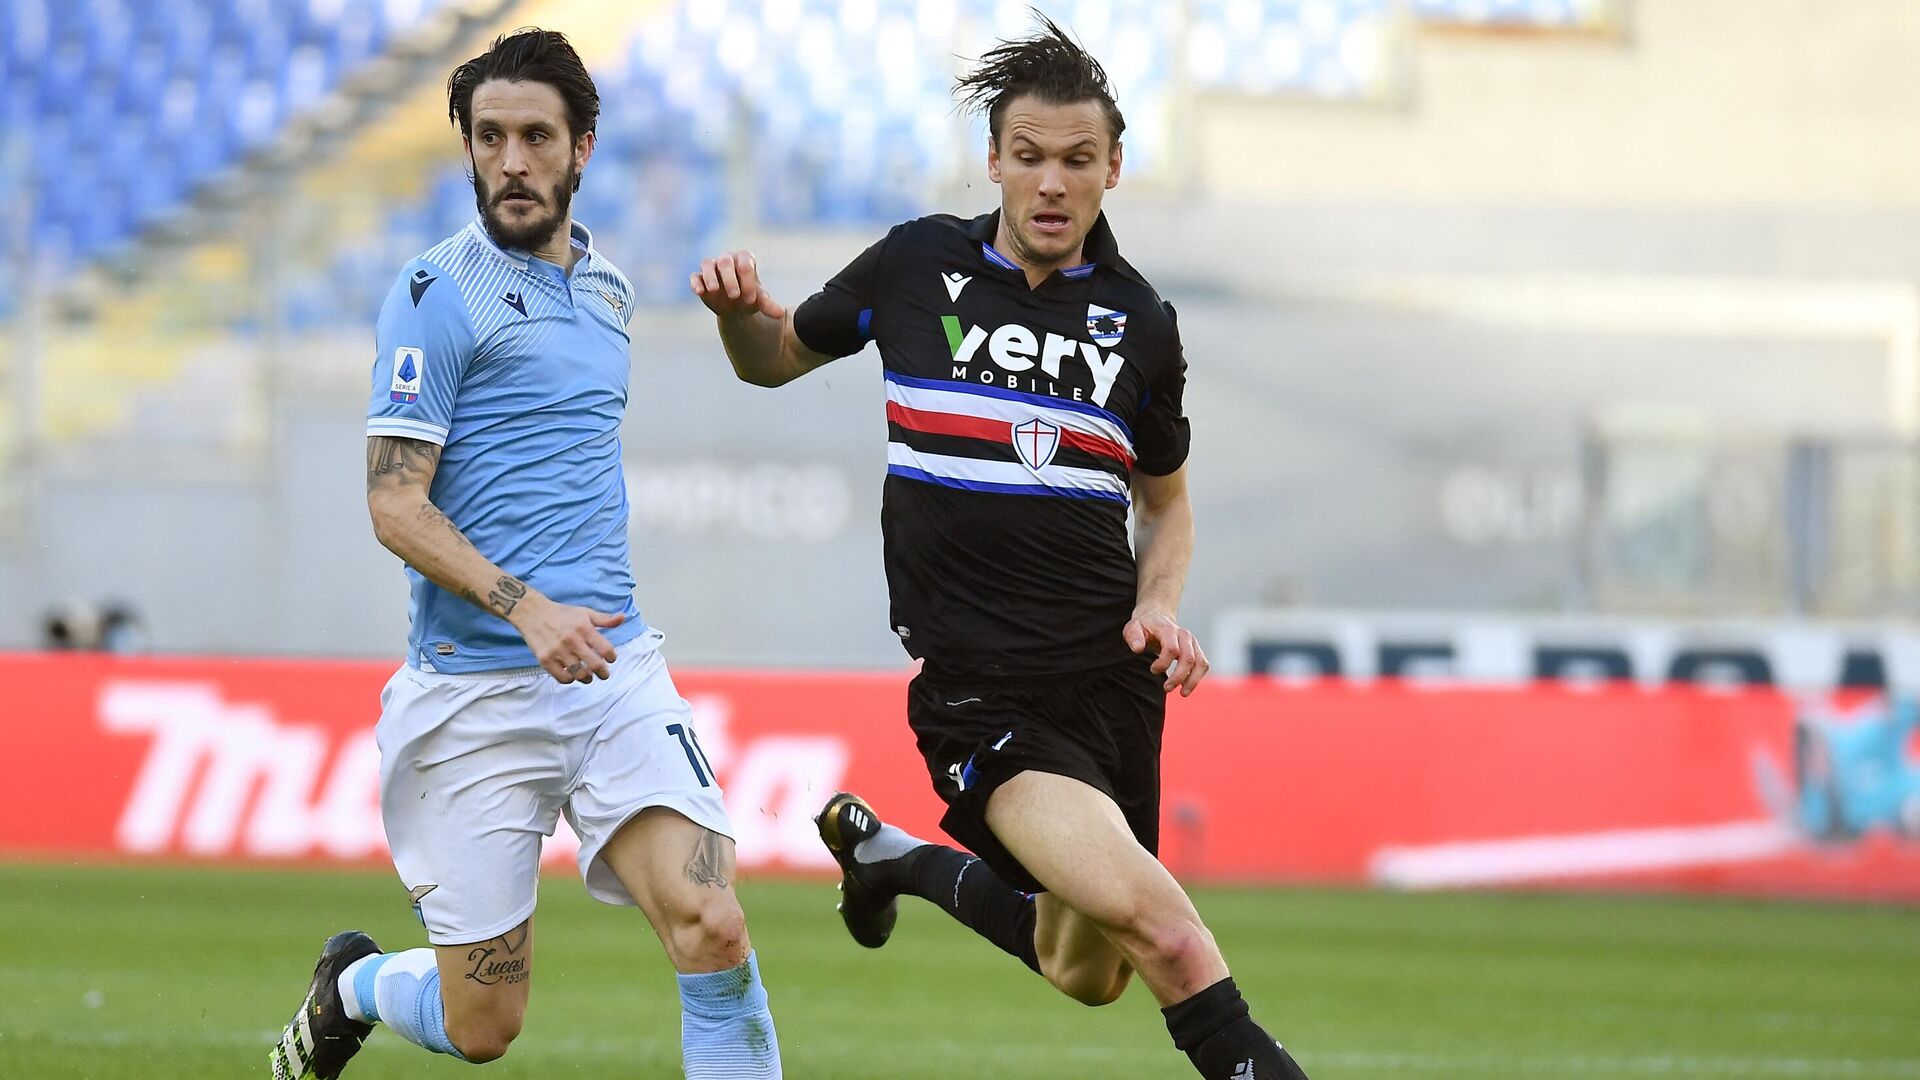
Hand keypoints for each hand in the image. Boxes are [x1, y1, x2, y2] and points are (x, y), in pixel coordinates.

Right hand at [509, 594, 623, 684]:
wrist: (532, 613)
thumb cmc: (561, 614)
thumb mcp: (584, 612)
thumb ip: (604, 619)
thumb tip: (622, 618)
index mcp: (584, 628)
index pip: (606, 649)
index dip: (612, 657)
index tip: (610, 659)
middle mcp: (572, 640)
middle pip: (595, 665)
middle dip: (603, 673)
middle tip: (604, 674)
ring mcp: (558, 651)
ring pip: (579, 674)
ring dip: (588, 678)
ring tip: (589, 676)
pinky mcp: (545, 659)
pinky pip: (562, 678)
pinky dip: (570, 680)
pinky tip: (572, 675)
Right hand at [691, 251, 785, 319]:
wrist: (735, 306)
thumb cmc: (748, 297)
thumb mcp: (758, 301)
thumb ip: (768, 305)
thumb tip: (780, 313)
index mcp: (744, 260)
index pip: (745, 265)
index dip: (748, 281)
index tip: (751, 299)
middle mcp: (727, 259)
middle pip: (725, 261)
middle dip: (730, 278)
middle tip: (735, 296)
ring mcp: (712, 267)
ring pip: (707, 264)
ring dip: (710, 277)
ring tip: (714, 290)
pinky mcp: (699, 278)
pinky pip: (695, 276)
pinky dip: (696, 283)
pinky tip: (700, 292)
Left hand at [1123, 607, 1209, 696]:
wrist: (1157, 617)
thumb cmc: (1143, 626)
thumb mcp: (1133, 628)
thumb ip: (1134, 637)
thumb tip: (1138, 649)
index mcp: (1168, 629)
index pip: (1172, 648)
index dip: (1163, 663)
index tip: (1152, 670)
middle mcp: (1184, 635)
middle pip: (1188, 658)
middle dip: (1179, 676)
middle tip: (1166, 688)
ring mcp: (1192, 642)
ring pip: (1200, 663)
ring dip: (1193, 680)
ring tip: (1183, 694)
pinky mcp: (1197, 649)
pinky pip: (1203, 665)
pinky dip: (1197, 677)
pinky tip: (1185, 687)